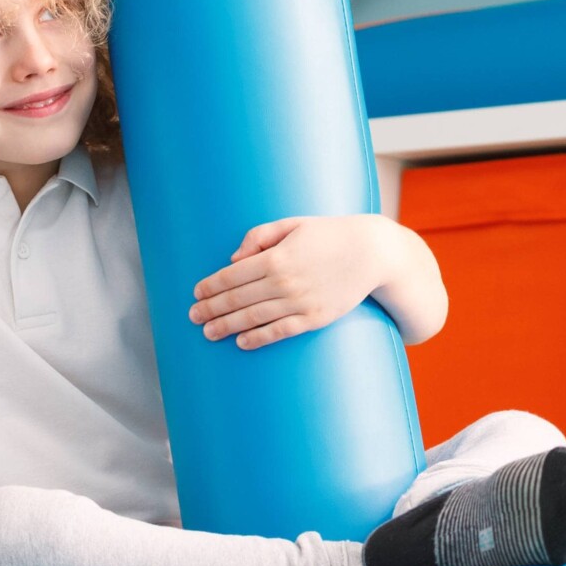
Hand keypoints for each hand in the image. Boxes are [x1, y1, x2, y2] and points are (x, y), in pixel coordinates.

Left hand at [190, 214, 397, 348]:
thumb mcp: (292, 224)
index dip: (211, 286)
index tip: (196, 294)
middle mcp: (284, 282)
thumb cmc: (329, 234)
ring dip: (227, 326)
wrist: (371, 253)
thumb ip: (259, 236)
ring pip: (253, 318)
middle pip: (237, 299)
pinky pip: (279, 332)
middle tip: (193, 317)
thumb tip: (234, 259)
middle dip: (211, 309)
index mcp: (276, 257)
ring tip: (208, 332)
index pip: (232, 276)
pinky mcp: (314, 319)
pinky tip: (241, 342)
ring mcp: (299, 303)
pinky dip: (258, 338)